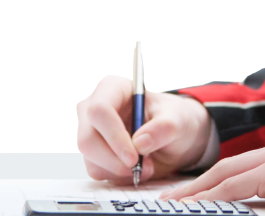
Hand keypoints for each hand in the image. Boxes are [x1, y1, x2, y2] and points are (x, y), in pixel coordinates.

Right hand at [76, 75, 211, 184]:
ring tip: (146, 165)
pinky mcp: (92, 151)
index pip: (100, 110)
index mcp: (112, 88)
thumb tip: (140, 143)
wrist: (170, 135)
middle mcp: (93, 107)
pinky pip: (96, 170)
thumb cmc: (171, 118)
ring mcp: (89, 130)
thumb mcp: (177, 119)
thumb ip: (164, 128)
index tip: (134, 157)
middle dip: (114, 160)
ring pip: (91, 158)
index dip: (114, 136)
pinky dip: (117, 175)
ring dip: (119, 170)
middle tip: (140, 167)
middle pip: (88, 139)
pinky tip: (134, 167)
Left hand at [156, 136, 264, 215]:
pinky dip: (213, 198)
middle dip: (198, 183)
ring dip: (200, 191)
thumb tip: (232, 207)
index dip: (210, 181)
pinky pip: (235, 187)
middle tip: (174, 198)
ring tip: (178, 203)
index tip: (189, 194)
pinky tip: (197, 206)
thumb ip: (264, 200)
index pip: (239, 166)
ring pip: (228, 174)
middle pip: (229, 166)